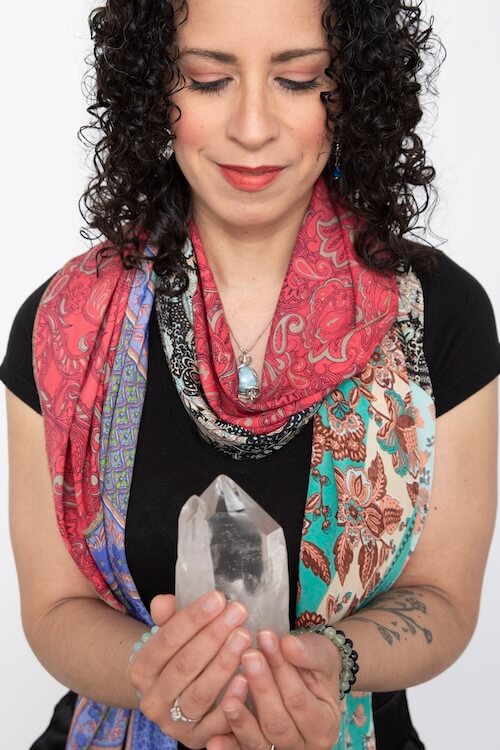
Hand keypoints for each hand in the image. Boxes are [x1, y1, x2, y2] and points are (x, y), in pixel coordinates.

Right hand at [127, 592, 251, 748]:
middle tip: (238, 612)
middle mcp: (152, 699)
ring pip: (200, 693)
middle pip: (184, 665)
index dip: (193, 618)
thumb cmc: (176, 658)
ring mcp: (173, 722)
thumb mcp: (169, 636)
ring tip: (245, 637)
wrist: (172, 700)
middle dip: (214, 635)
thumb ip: (168, 618)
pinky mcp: (195, 739)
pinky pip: (215, 723)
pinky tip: (246, 678)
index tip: (218, 598)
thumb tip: (164, 601)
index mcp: (141, 670)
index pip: (166, 640)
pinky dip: (231, 701)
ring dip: (224, 663)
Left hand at [208, 629, 340, 749]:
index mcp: (324, 724)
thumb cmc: (314, 664)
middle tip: (248, 656)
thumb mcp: (320, 654)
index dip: (281, 670)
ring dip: (241, 721)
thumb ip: (307, 652)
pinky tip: (213, 740)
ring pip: (258, 742)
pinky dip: (228, 746)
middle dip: (261, 688)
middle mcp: (304, 744)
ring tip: (228, 699)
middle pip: (277, 723)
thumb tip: (288, 644)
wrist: (309, 675)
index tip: (266, 638)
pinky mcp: (256, 749)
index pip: (298, 699)